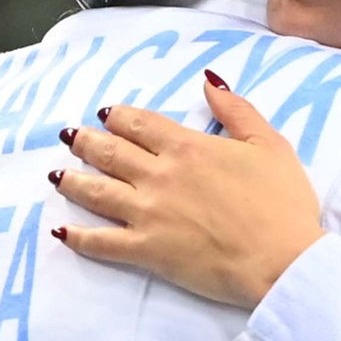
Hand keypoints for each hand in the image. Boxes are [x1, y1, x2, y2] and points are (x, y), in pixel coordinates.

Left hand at [50, 72, 326, 308]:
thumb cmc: (282, 204)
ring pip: (97, 191)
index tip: (105, 114)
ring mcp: (148, 213)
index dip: (118, 116)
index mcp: (187, 147)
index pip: (139, 123)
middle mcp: (159, 175)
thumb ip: (236, 110)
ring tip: (57, 176)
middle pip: (110, 152)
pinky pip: (101, 243)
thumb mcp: (269, 144)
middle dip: (86, 142)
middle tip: (70, 138)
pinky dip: (78, 237)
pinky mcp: (146, 251)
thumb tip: (208, 81)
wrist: (282, 259)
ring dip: (73, 180)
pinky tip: (62, 231)